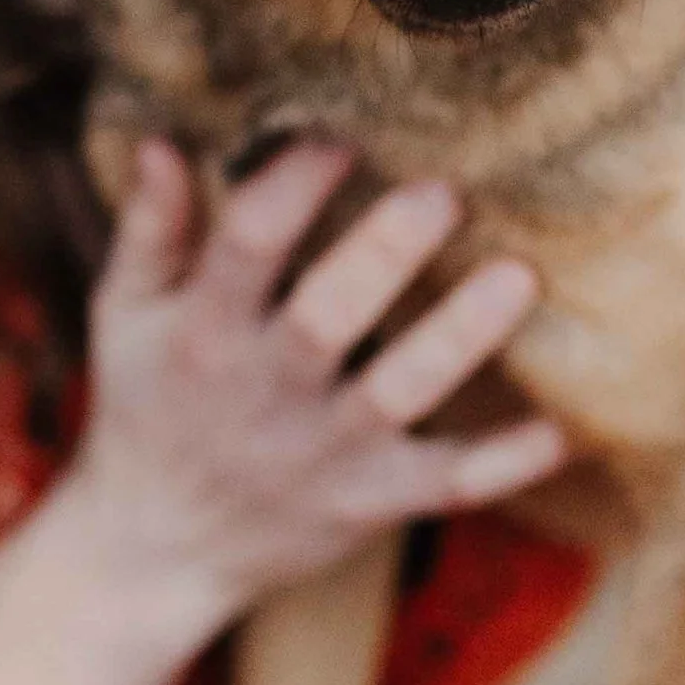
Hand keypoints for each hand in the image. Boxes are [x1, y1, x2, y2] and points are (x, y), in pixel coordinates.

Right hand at [64, 137, 568, 629]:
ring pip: (399, 394)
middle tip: (444, 192)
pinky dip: (503, 465)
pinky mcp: (371, 502)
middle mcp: (266, 392)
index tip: (338, 137)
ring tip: (519, 277)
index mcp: (205, 333)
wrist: (158, 546)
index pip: (244, 247)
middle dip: (383, 254)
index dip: (292, 188)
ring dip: (459, 338)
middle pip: (326, 319)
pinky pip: (447, 485)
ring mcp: (325, 453)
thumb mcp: (125, 315)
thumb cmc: (149, 403)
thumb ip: (152, 229)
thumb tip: (164, 142)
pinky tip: (558, 432)